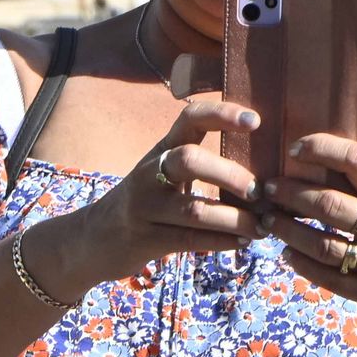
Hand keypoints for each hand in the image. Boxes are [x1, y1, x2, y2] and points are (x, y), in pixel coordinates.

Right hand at [73, 99, 263, 282]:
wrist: (92, 239)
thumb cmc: (145, 202)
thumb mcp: (165, 174)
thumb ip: (203, 165)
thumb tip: (264, 170)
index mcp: (162, 149)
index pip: (190, 118)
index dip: (222, 114)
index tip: (256, 121)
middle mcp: (150, 172)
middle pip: (190, 159)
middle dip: (230, 175)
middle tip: (259, 192)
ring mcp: (143, 206)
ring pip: (194, 209)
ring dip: (234, 219)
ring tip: (261, 228)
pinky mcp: (144, 239)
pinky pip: (189, 240)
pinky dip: (221, 241)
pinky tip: (241, 243)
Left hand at [258, 133, 356, 345]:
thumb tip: (327, 169)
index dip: (324, 149)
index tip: (297, 148)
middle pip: (330, 204)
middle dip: (291, 193)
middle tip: (267, 187)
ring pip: (320, 243)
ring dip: (287, 229)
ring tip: (269, 220)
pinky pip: (326, 276)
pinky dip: (300, 262)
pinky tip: (287, 252)